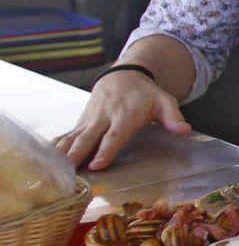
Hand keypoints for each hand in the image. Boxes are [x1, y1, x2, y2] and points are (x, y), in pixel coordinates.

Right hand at [54, 70, 190, 170]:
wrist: (122, 75)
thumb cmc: (146, 93)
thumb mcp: (164, 101)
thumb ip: (173, 116)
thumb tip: (184, 129)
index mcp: (125, 116)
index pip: (114, 136)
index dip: (105, 151)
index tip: (97, 165)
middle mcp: (104, 118)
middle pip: (88, 138)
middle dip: (78, 154)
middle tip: (68, 170)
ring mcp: (90, 120)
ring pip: (74, 137)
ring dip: (64, 152)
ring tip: (54, 168)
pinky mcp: (81, 122)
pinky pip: (67, 134)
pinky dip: (57, 144)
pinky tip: (47, 157)